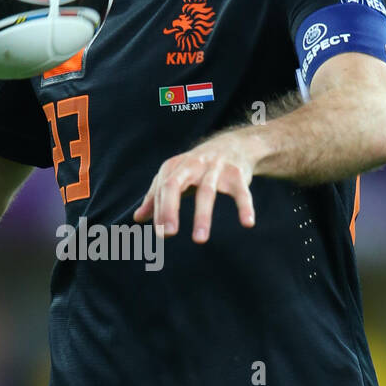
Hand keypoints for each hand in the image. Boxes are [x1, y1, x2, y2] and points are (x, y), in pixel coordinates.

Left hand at [133, 129, 256, 242]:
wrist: (234, 145)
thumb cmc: (198, 167)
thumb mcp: (175, 177)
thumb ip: (156, 197)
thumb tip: (138, 218)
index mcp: (175, 167)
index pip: (162, 189)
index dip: (159, 210)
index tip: (161, 233)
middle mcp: (192, 165)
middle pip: (175, 185)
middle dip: (169, 208)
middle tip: (168, 234)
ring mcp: (215, 168)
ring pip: (207, 192)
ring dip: (202, 216)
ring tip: (199, 240)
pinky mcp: (237, 174)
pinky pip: (241, 193)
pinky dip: (245, 207)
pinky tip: (247, 223)